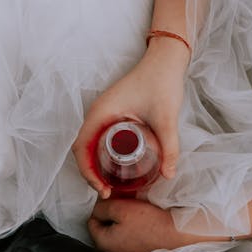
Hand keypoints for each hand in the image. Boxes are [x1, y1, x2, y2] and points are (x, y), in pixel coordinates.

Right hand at [72, 41, 187, 198]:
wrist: (166, 60)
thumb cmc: (162, 82)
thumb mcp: (166, 118)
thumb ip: (169, 147)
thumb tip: (168, 175)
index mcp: (100, 113)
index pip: (81, 149)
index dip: (87, 173)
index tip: (102, 189)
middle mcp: (96, 114)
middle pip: (82, 150)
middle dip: (91, 174)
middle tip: (107, 192)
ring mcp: (103, 113)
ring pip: (90, 145)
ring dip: (94, 166)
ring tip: (110, 185)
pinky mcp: (112, 114)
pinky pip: (99, 139)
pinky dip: (101, 156)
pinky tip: (115, 167)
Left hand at [88, 199, 192, 251]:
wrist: (178, 234)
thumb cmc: (149, 223)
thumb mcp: (120, 209)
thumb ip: (102, 207)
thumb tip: (97, 207)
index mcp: (102, 242)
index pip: (92, 219)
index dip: (102, 204)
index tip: (115, 197)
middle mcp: (112, 251)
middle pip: (105, 223)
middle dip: (113, 210)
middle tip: (126, 200)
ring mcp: (126, 251)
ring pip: (118, 227)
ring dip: (124, 215)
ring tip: (136, 207)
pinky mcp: (139, 249)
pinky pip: (131, 232)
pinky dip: (134, 223)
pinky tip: (144, 216)